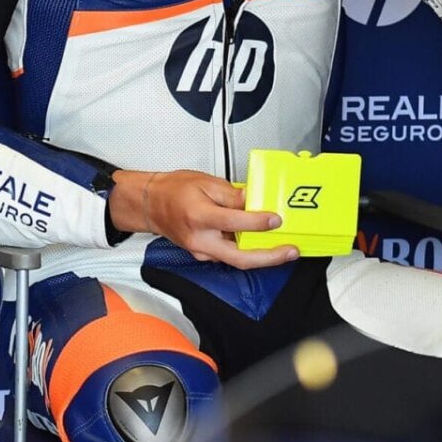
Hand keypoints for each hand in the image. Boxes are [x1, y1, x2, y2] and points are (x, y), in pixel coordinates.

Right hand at [115, 169, 298, 269]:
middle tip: (290, 251)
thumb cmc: (173, 190)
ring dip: (262, 256)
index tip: (276, 219)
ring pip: (237, 260)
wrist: (151, 204)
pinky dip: (247, 252)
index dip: (259, 222)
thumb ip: (232, 194)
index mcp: (200, 216)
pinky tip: (260, 245)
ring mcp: (201, 251)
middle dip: (270, 257)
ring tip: (283, 248)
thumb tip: (254, 201)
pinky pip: (229, 256)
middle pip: (240, 258)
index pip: (235, 223)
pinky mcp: (203, 254)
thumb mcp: (205, 182)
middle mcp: (200, 239)